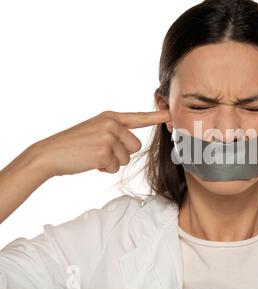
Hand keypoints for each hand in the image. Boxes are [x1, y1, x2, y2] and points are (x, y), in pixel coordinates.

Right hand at [32, 110, 170, 177]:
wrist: (50, 153)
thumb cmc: (75, 144)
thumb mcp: (96, 130)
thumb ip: (116, 132)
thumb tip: (134, 144)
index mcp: (111, 117)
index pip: (139, 118)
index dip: (157, 117)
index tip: (172, 114)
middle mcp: (111, 124)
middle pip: (135, 146)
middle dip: (121, 153)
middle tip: (101, 151)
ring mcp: (107, 137)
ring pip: (126, 158)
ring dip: (112, 162)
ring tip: (93, 155)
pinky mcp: (103, 152)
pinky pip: (114, 167)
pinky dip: (103, 169)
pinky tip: (90, 162)